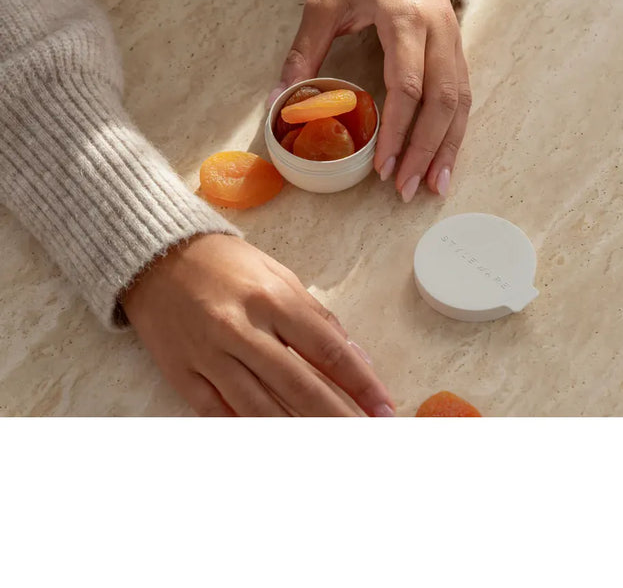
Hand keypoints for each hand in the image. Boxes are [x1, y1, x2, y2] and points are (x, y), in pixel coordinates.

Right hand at [121, 233, 393, 416]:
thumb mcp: (278, 275)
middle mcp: (240, 328)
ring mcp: (208, 354)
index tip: (384, 408)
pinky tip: (276, 441)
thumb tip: (357, 358)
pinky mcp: (182, 373)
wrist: (156, 255)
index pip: (327, 349)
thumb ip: (317, 317)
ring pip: (260, 408)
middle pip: (298, 386)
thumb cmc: (226, 263)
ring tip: (329, 449)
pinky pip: (219, 414)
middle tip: (367, 439)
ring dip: (298, 433)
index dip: (361, 383)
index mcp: (270, 298)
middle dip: (338, 418)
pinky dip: (248, 430)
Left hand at [275, 0, 471, 201]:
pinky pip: (463, 93)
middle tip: (404, 189)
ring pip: (461, 101)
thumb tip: (278, 101)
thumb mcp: (324, 2)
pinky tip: (444, 157)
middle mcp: (438, 31)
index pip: (408, 85)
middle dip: (425, 149)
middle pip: (443, 101)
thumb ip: (304, 51)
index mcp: (404, 18)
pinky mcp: (456, 45)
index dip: (397, 130)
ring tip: (433, 186)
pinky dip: (455, 129)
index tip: (381, 166)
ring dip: (448, 146)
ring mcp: (453, 38)